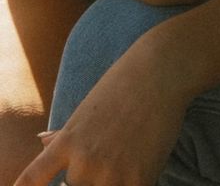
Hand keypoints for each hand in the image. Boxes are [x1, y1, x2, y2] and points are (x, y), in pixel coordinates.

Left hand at [13, 39, 188, 185]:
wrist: (160, 71)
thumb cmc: (124, 84)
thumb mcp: (87, 108)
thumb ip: (64, 134)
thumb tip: (41, 142)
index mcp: (66, 143)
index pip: (32, 179)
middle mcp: (82, 163)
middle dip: (90, 176)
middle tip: (110, 150)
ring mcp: (109, 173)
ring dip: (113, 179)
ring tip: (128, 155)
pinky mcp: (138, 180)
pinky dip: (134, 181)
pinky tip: (142, 165)